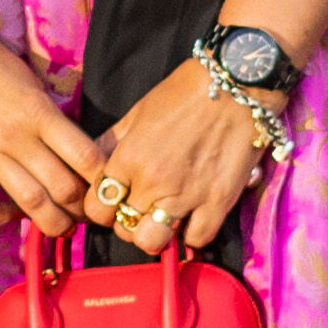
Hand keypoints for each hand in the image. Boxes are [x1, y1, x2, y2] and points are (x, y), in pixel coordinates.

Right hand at [0, 23, 104, 233]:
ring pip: (31, 204)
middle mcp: (15, 137)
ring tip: (62, 223)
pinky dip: (2, 216)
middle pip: (63, 188)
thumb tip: (80, 156)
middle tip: (89, 212)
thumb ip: (55, 121)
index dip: (104, 179)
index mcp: (39, 112)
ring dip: (53, 222)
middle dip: (83, 207)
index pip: (86, 157)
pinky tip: (13, 211)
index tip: (108, 187)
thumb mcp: (33, 84)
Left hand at [92, 58, 272, 258]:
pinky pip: (196, 239)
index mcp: (128, 158)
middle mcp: (153, 182)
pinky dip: (192, 234)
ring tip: (163, 220)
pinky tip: (192, 218)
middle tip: (140, 209)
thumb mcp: (137, 113)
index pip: (97, 207)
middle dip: (127, 223)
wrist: (237, 86)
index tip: (114, 201)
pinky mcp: (219, 201)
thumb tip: (90, 164)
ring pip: (153, 242)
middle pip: (123, 229)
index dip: (102, 209)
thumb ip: (111, 143)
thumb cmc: (184, 94)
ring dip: (154, 235)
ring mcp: (186, 195)